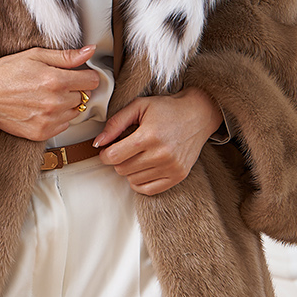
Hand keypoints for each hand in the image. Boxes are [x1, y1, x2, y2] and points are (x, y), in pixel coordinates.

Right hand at [0, 46, 100, 141]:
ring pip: (74, 112)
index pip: (91, 81)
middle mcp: (54, 102)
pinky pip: (62, 126)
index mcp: (55, 80)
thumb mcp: (35, 55)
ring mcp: (48, 120)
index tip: (78, 75)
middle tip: (55, 84)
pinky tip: (41, 109)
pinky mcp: (41, 133)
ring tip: (46, 96)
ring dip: (66, 105)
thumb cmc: (5, 73)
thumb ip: (65, 56)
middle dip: (74, 89)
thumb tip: (89, 52)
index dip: (86, 76)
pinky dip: (56, 118)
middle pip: (83, 97)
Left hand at [93, 87, 222, 194]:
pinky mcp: (178, 176)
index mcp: (149, 136)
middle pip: (122, 169)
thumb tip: (98, 142)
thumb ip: (115, 123)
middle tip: (124, 149)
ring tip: (137, 155)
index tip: (107, 149)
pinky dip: (140, 182)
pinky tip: (142, 168)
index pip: (114, 156)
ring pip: (133, 180)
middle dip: (118, 160)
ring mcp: (171, 167)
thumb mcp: (139, 106)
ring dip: (129, 170)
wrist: (198, 115)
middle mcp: (161, 154)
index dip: (105, 154)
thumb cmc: (167, 109)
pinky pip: (149, 190)